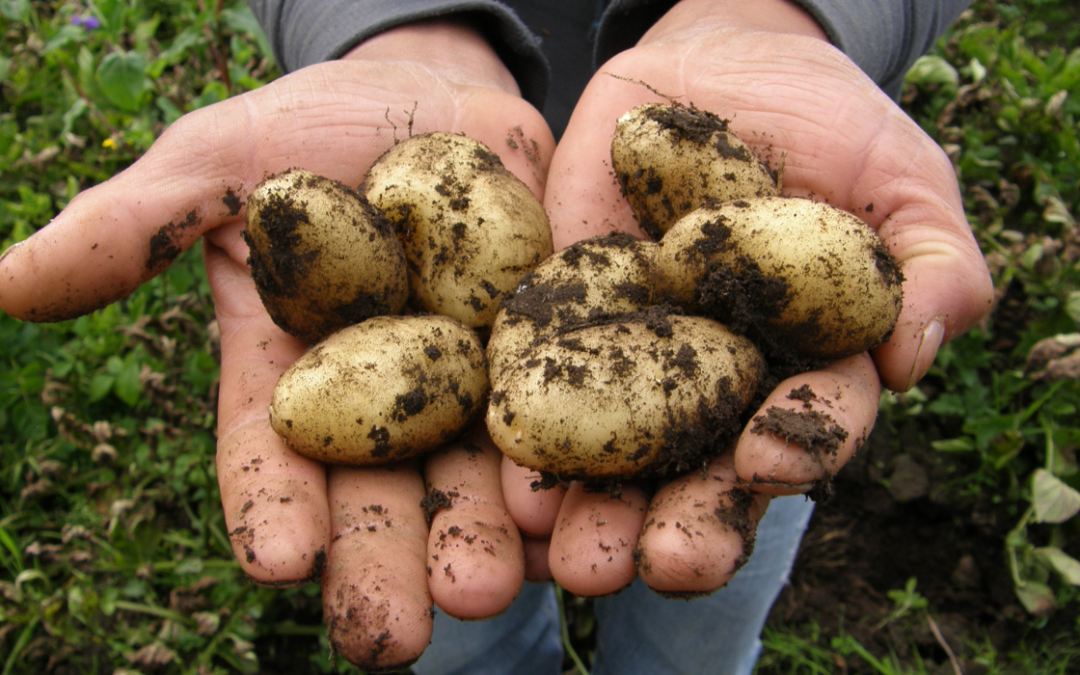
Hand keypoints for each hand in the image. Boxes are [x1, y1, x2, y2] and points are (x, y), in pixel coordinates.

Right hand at [0, 19, 552, 669]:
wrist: (432, 101)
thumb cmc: (309, 132)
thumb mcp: (217, 163)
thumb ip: (133, 227)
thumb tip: (6, 282)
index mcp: (297, 378)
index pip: (273, 456)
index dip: (272, 507)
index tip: (278, 562)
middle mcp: (386, 402)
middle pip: (383, 495)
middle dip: (388, 563)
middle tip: (397, 635)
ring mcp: (474, 384)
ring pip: (480, 478)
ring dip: (489, 541)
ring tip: (497, 593)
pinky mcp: (551, 353)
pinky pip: (569, 415)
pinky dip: (575, 470)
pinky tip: (582, 522)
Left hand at [501, 0, 993, 596]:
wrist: (726, 63)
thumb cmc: (835, 126)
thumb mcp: (902, 179)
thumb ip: (933, 264)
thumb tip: (916, 355)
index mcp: (805, 370)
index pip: (808, 426)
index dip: (795, 446)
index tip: (765, 461)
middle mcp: (716, 384)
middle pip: (704, 469)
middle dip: (686, 521)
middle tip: (661, 564)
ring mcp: (635, 355)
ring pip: (617, 451)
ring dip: (595, 508)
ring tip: (571, 561)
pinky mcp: (564, 314)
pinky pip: (539, 373)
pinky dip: (526, 423)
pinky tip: (506, 475)